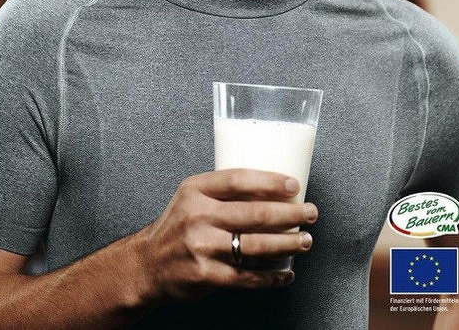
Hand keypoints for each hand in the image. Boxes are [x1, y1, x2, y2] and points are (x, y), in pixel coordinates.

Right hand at [137, 169, 317, 304]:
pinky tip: (286, 272)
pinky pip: (246, 277)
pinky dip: (271, 276)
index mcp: (196, 190)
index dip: (270, 182)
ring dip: (286, 244)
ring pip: (254, 246)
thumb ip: (224, 191)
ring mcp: (201, 247)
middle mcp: (198, 216)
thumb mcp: (193, 197)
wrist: (148, 263)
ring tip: (305, 240)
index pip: (238, 180)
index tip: (294, 186)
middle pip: (253, 214)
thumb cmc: (179, 225)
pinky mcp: (205, 275)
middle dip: (288, 214)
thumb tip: (272, 189)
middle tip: (310, 213)